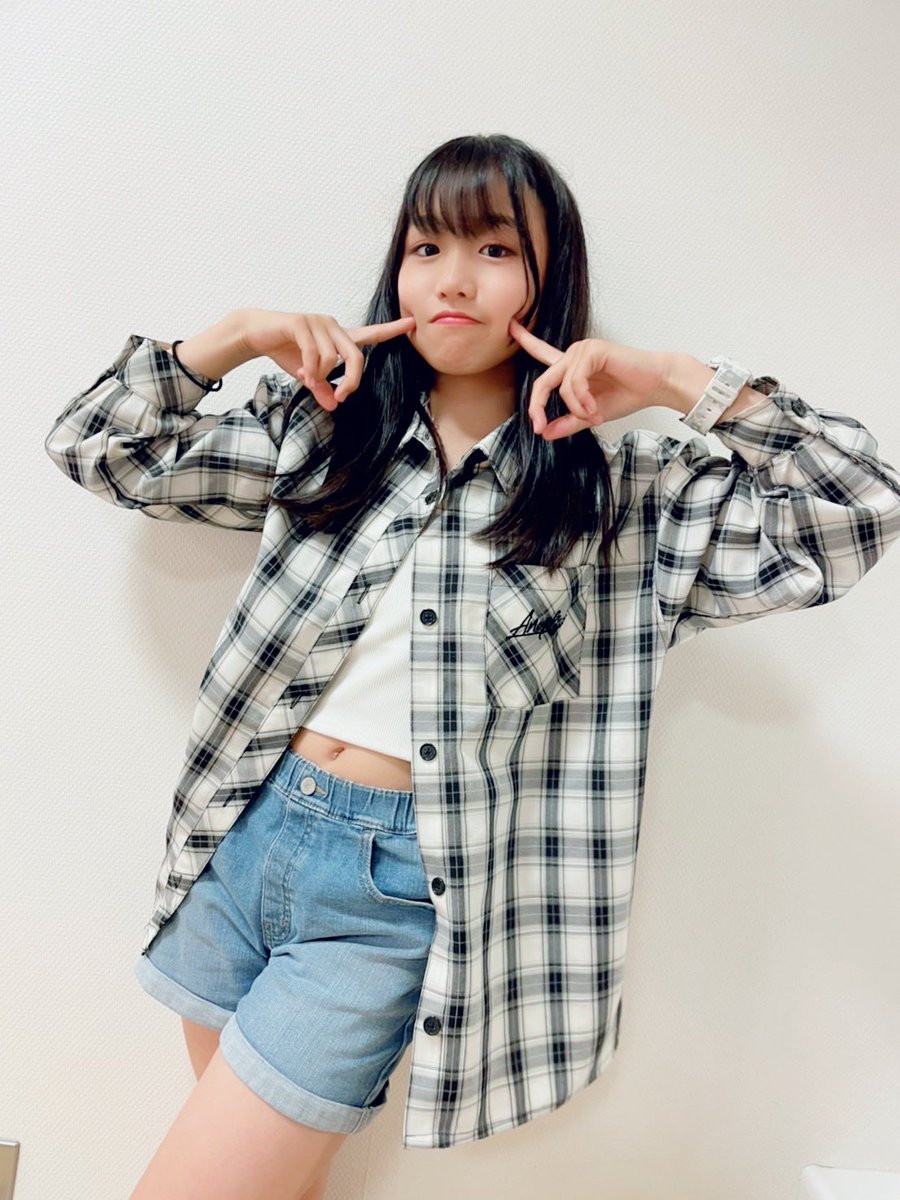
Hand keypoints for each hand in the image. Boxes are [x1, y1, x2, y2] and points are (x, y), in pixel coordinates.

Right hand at [239, 309, 415, 409]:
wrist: (256, 334)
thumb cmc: (285, 351)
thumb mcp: (307, 375)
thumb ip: (323, 388)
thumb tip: (334, 405)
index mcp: (338, 337)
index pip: (370, 334)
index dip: (392, 330)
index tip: (412, 323)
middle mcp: (333, 326)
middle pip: (357, 357)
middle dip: (352, 380)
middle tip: (341, 396)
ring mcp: (318, 322)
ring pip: (332, 359)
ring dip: (320, 377)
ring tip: (306, 379)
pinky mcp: (302, 323)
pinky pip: (314, 355)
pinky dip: (310, 370)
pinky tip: (301, 373)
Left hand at [508, 318, 677, 439]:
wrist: (655, 386)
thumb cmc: (628, 395)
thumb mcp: (591, 415)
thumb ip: (568, 423)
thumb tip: (544, 433)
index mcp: (572, 367)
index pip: (542, 352)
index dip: (526, 340)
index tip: (510, 327)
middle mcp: (574, 355)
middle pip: (543, 381)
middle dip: (537, 406)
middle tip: (539, 426)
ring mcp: (582, 350)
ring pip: (561, 386)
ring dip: (576, 407)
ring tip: (594, 415)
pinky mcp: (592, 351)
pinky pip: (574, 382)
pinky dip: (582, 399)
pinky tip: (596, 406)